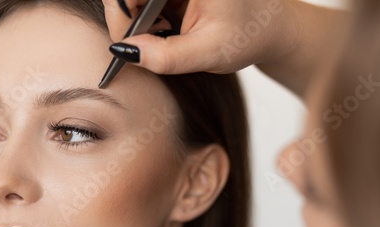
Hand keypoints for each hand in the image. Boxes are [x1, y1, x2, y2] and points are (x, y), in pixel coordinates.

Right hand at [102, 0, 294, 74]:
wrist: (268, 27)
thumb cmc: (248, 35)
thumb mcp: (208, 52)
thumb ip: (167, 57)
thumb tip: (124, 52)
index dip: (122, 16)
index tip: (127, 44)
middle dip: (130, 18)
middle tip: (154, 39)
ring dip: (138, 18)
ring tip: (167, 31)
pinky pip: (143, 0)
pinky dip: (147, 15)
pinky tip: (167, 25)